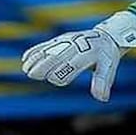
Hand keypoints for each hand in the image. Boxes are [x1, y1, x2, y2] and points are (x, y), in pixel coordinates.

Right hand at [21, 10, 135, 101]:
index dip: (63, 73)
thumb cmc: (107, 56)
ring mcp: (68, 40)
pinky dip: (36, 50)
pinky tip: (25, 58)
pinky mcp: (62, 38)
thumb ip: (103, 82)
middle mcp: (77, 44)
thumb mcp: (109, 68)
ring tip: (26, 69)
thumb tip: (102, 99)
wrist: (107, 36)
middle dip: (44, 65)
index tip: (55, 80)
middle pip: (58, 55)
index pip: (73, 64)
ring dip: (37, 58)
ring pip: (50, 49)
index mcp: (89, 53)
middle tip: (31, 74)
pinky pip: (47, 44)